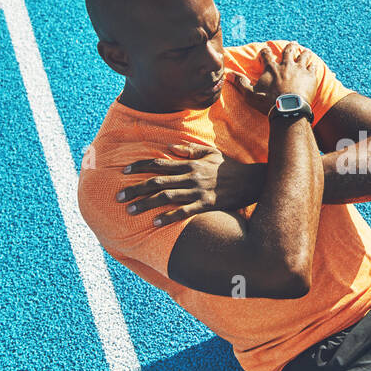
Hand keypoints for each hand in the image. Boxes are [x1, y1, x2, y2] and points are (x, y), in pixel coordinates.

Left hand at [117, 144, 264, 225]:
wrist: (252, 180)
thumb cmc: (230, 167)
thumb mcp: (210, 152)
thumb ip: (189, 149)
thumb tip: (170, 148)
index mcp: (190, 163)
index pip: (159, 163)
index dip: (139, 167)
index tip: (123, 172)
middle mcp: (190, 176)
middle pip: (157, 181)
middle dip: (135, 188)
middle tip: (118, 197)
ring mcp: (198, 191)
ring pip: (166, 196)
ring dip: (146, 203)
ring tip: (130, 211)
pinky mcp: (206, 204)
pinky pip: (184, 211)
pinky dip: (168, 217)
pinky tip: (154, 222)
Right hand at [230, 40, 319, 115]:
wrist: (288, 109)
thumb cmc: (268, 102)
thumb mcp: (250, 94)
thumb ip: (241, 83)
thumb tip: (229, 74)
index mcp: (271, 68)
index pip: (266, 55)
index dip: (265, 51)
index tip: (266, 49)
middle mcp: (286, 65)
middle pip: (288, 51)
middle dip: (290, 46)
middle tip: (293, 44)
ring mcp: (299, 69)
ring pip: (303, 56)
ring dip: (304, 53)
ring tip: (305, 51)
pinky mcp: (310, 76)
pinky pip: (313, 67)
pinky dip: (313, 66)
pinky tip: (314, 66)